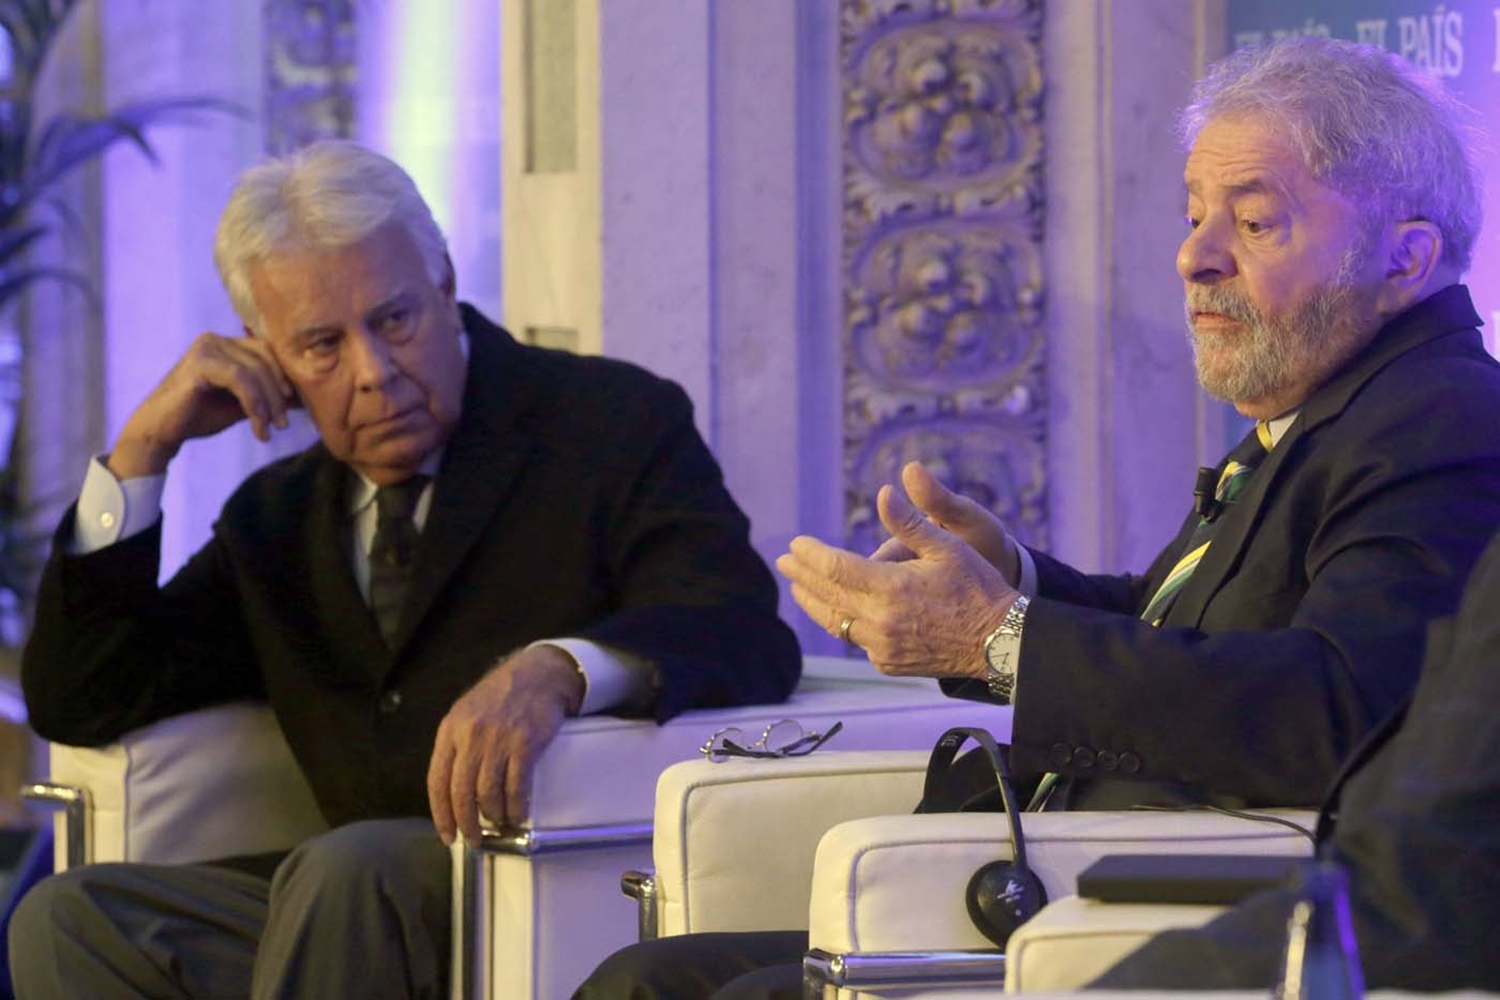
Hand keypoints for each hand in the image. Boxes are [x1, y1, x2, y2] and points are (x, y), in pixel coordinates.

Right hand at [108, 332, 296, 478]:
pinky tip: (257, 426)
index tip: (294, 405)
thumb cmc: (200, 415)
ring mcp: (206, 348)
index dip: (284, 376)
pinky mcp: (199, 363)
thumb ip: (266, 394)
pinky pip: (240, 380)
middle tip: (283, 424)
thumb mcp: (242, 403)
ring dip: (268, 404)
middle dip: (279, 394)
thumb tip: (303, 397)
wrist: (162, 431)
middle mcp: (215, 339)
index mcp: (226, 343)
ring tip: (269, 429)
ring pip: (255, 371)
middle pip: (264, 359)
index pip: (267, 351)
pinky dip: (254, 404)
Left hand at [426, 645, 584, 844]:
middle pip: (462, 793)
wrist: (537, 674)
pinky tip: (518, 814)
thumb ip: (457, 746)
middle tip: (475, 839)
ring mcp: (498, 740)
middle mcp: (470, 737)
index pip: (437, 782)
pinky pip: (516, 787)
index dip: (441, 814)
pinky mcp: (525, 744)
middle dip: (467, 823)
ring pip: (489, 794)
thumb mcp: (467, 713)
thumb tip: (453, 790)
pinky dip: (516, 807)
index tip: (448, 835)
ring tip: (500, 825)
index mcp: (450, 731)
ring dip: (494, 817)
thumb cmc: (500, 697)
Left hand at [777, 480, 1020, 680]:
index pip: (834, 568)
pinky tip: (837, 612)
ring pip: (834, 622)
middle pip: (826, 595)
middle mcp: (880, 620)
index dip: (811, 555)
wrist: (999, 642)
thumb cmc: (977, 588)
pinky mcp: (888, 663)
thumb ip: (909, 523)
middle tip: (784, 561)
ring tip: (798, 588)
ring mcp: (882, 647)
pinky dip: (843, 623)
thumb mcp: (947, 546)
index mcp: (891, 587)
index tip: (796, 544)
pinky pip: (856, 641)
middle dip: (801, 576)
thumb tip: (883, 493)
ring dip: (813, 602)